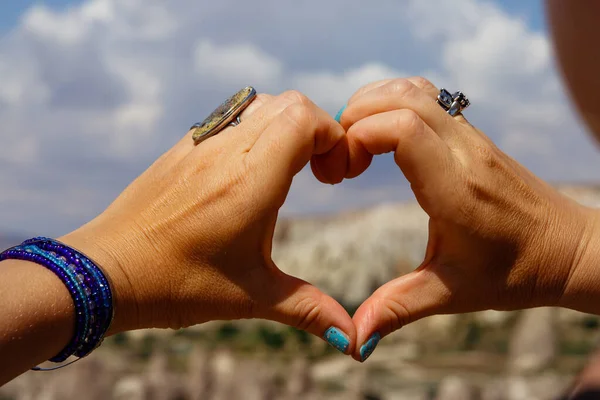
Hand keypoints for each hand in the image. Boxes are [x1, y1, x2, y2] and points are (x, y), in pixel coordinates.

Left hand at [59, 90, 355, 352]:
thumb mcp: (252, 296)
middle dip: (318, 131)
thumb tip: (354, 343)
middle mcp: (226, 150)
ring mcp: (200, 143)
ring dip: (286, 127)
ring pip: (259, 104)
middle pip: (290, 104)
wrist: (106, 271)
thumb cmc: (176, 283)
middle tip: (320, 175)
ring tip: (288, 171)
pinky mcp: (181, 148)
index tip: (335, 177)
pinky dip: (255, 130)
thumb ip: (309, 310)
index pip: (306, 118)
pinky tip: (249, 173)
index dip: (334, 138)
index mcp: (251, 180)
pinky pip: (230, 117)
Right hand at [337, 77, 599, 360]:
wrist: (570, 250)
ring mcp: (473, 139)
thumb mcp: (450, 294)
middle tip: (342, 156)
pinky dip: (395, 103)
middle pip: (402, 97)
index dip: (360, 135)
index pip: (404, 128)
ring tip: (356, 141)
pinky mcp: (474, 136)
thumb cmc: (514, 273)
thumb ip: (397, 309)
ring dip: (375, 103)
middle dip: (356, 115)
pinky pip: (429, 97)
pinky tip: (384, 136)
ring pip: (416, 89)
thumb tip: (353, 340)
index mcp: (456, 191)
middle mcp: (466, 154)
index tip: (344, 170)